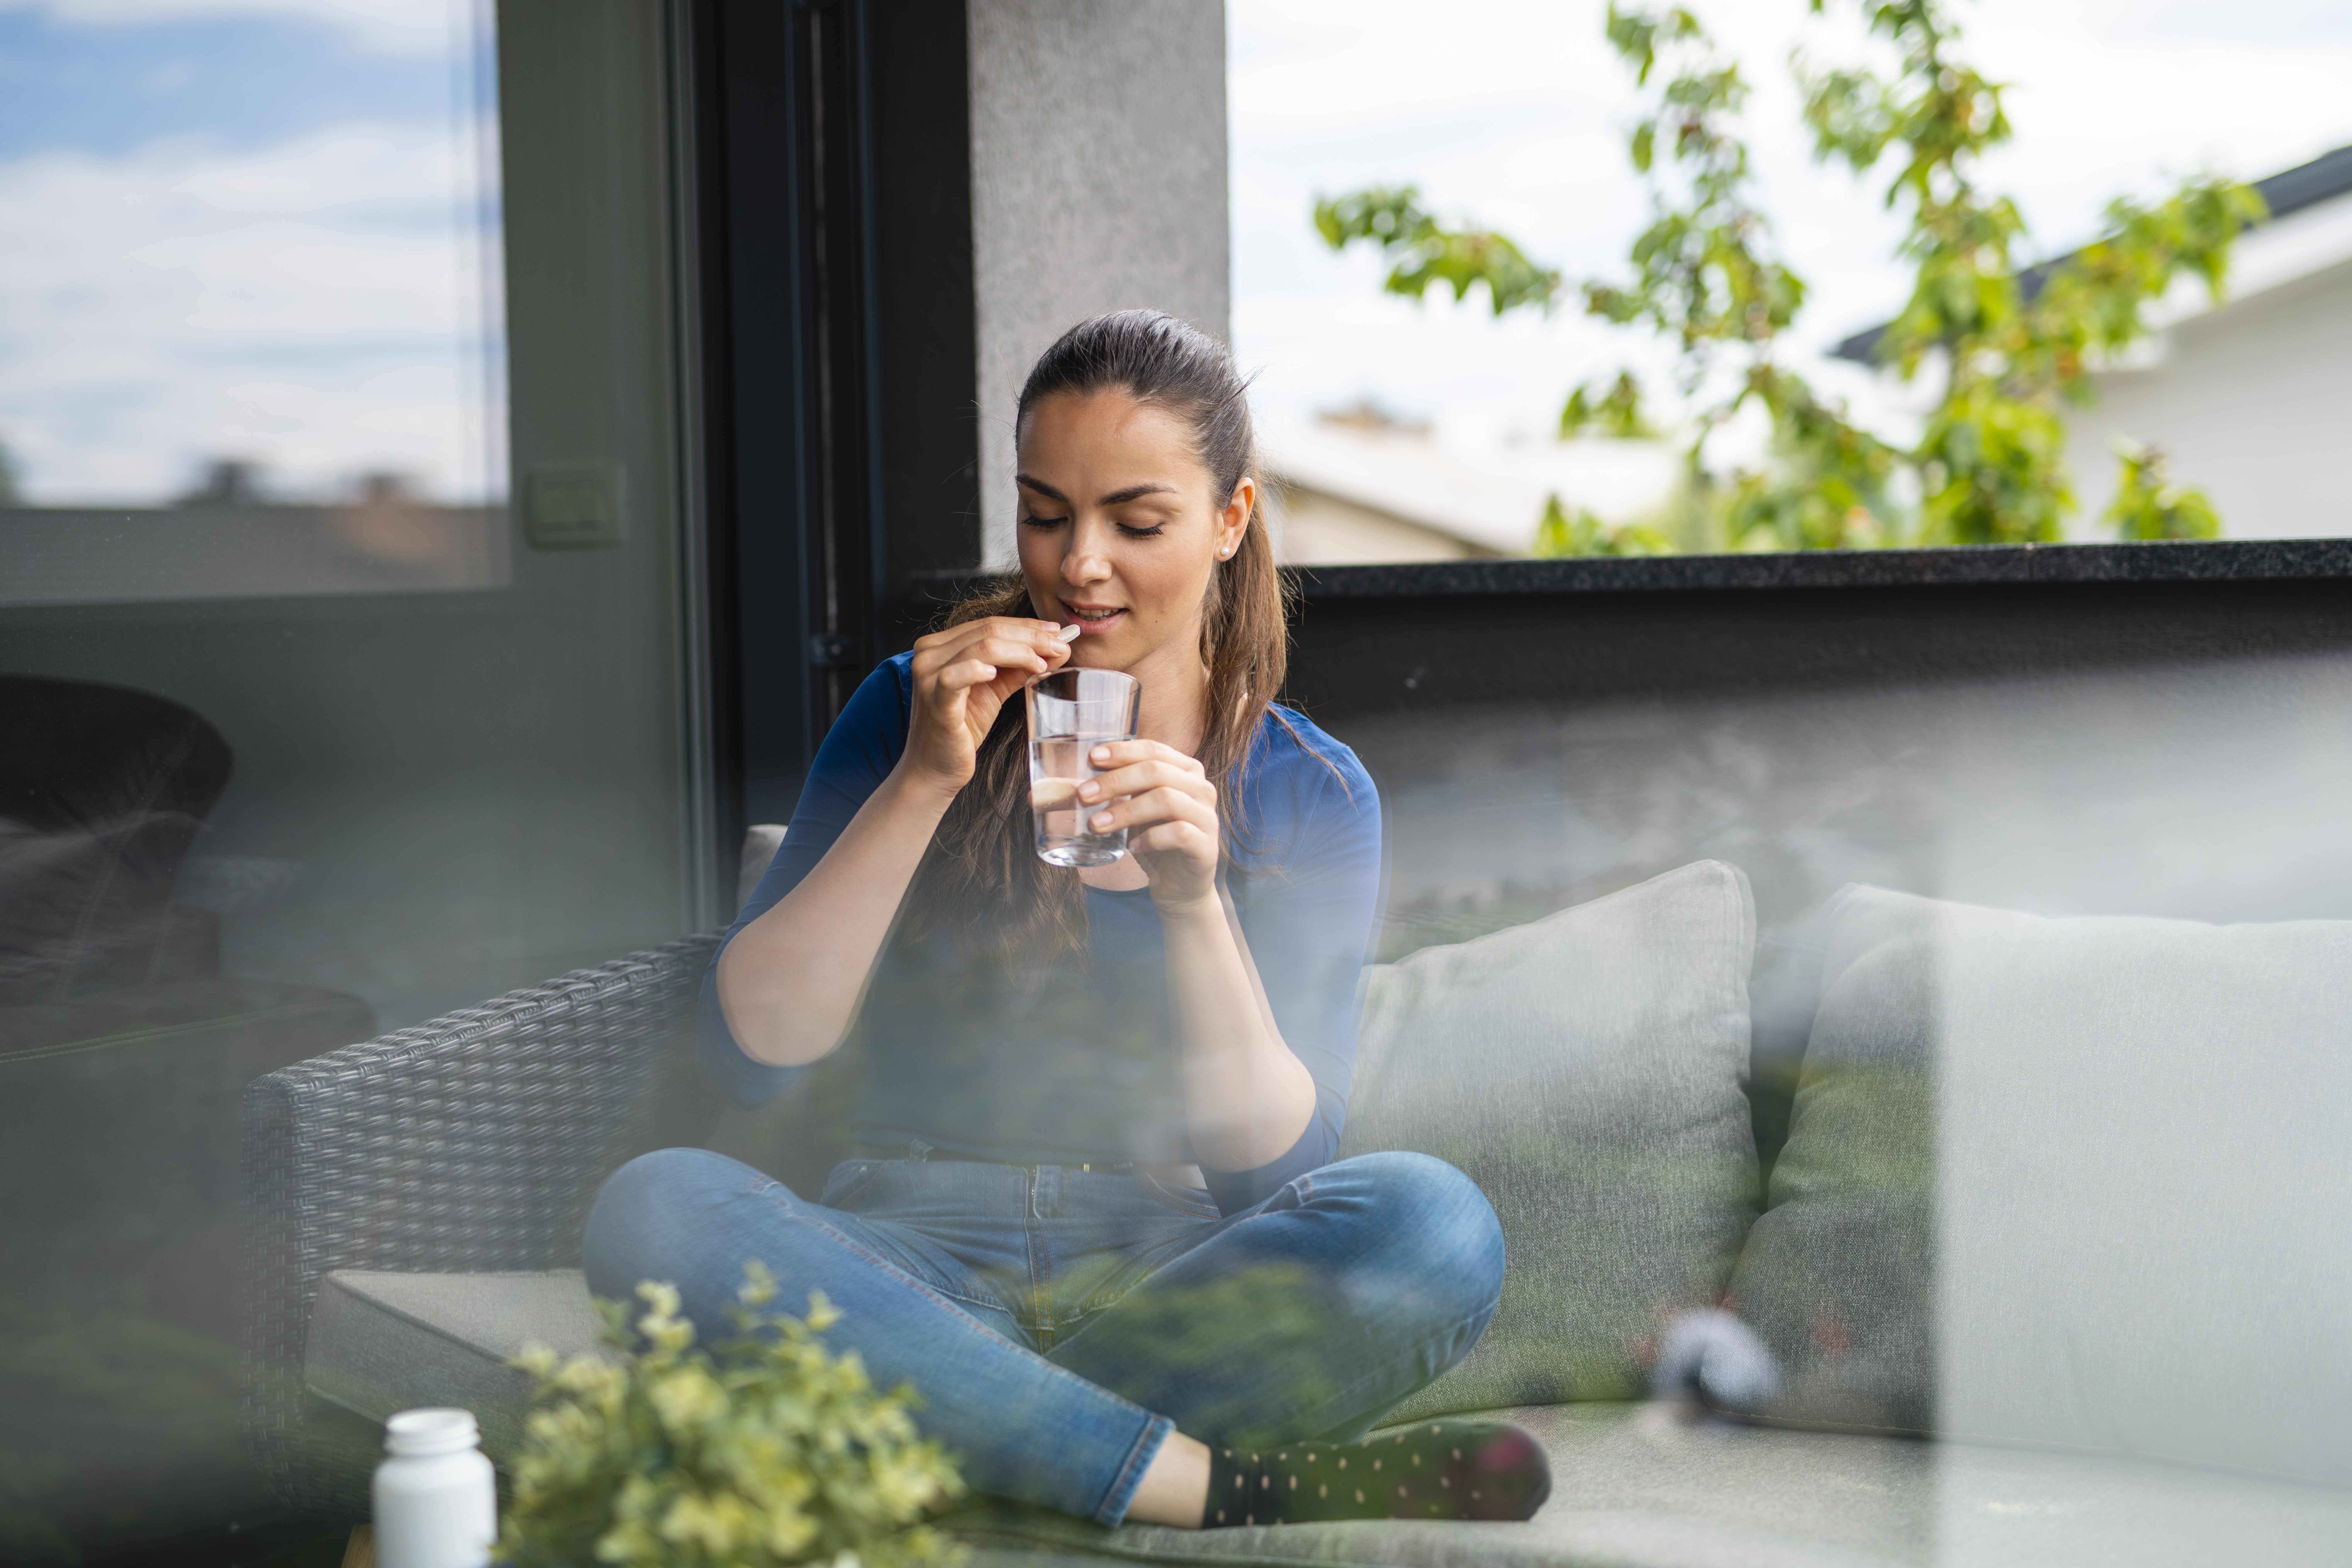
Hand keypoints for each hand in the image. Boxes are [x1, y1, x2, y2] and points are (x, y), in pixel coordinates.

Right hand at [902, 618, 1069, 794]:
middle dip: (1030, 637)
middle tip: (1059, 646)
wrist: (936, 769)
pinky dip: (979, 670)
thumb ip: (1020, 667)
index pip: (989, 624)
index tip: (1057, 633)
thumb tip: (1057, 649)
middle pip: (987, 631)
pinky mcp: (934, 700)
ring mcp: (928, 675)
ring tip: (1042, 663)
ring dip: (1019, 652)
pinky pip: (956, 677)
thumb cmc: (962, 728)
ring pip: (980, 648)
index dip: (1026, 626)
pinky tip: (997, 674)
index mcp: (940, 645)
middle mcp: (929, 653)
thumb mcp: (995, 690)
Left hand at [1076, 740, 1220, 910]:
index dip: (1121, 750)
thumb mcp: (1125, 815)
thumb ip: (1096, 798)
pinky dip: (1150, 839)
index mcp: (1183, 770)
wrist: (1180, 886)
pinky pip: (1178, 833)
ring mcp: (1206, 815)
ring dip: (1126, 811)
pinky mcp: (1205, 844)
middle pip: (1156, 771)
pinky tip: (1131, 848)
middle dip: (1115, 781)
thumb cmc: (1150, 841)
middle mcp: (1200, 787)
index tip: (1091, 759)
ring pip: (1166, 799)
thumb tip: (1035, 794)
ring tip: (1096, 825)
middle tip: (1083, 796)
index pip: (1153, 749)